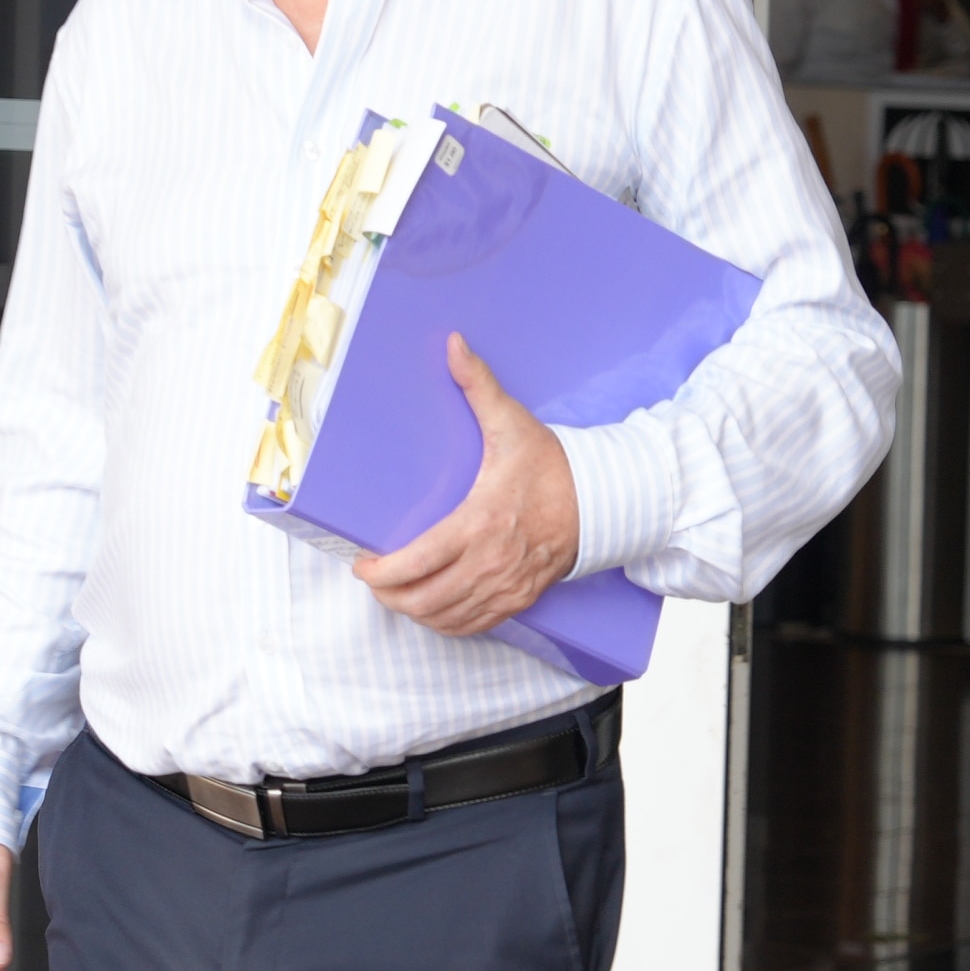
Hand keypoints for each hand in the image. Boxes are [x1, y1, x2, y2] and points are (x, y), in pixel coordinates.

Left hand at [356, 333, 580, 635]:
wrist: (605, 501)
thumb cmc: (553, 466)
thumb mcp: (512, 423)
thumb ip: (478, 385)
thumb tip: (453, 344)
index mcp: (482, 522)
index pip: (421, 561)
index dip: (384, 573)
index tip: (364, 564)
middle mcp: (492, 562)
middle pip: (425, 598)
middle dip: (390, 595)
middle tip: (374, 578)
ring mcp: (506, 587)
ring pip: (445, 618)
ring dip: (413, 611)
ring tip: (395, 592)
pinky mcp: (519, 600)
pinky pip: (473, 626)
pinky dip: (445, 623)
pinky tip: (430, 609)